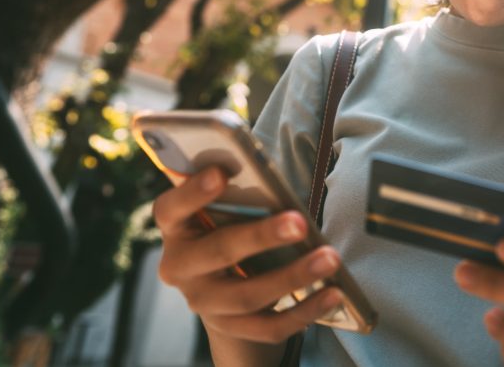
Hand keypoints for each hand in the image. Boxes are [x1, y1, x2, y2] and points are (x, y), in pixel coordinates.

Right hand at [151, 166, 343, 343]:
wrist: (221, 286)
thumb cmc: (229, 228)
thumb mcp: (225, 210)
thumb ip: (240, 196)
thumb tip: (277, 183)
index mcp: (176, 228)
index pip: (171, 208)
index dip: (192, 192)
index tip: (220, 174)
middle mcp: (181, 267)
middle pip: (219, 252)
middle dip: (261, 236)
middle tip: (299, 223)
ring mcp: (203, 302)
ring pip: (247, 294)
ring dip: (293, 276)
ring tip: (329, 258)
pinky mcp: (229, 328)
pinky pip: (268, 326)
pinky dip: (304, 311)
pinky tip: (332, 293)